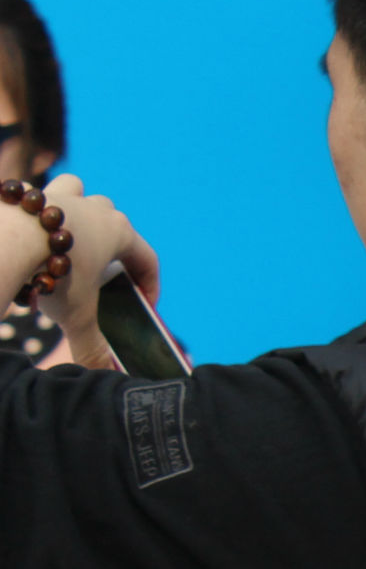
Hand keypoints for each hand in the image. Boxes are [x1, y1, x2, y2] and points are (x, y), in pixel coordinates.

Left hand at [33, 175, 160, 371]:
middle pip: (114, 220)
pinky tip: (28, 232)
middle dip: (112, 244)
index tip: (143, 303)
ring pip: (79, 193)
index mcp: (119, 232)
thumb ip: (91, 345)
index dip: (150, 284)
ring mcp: (62, 196)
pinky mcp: (31, 194)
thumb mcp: (76, 315)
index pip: (147, 258)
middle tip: (101, 269)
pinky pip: (40, 197)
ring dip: (77, 209)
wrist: (8, 240)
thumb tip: (102, 375)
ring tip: (65, 233)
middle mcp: (96, 208)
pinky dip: (38, 212)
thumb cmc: (53, 272)